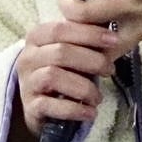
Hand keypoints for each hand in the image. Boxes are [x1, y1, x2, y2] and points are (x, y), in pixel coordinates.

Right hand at [13, 20, 124, 139]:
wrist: (39, 106)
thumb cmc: (61, 72)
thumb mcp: (69, 51)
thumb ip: (84, 40)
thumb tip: (112, 34)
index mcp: (37, 38)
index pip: (61, 29)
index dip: (89, 34)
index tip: (114, 40)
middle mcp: (28, 58)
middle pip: (60, 52)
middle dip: (92, 60)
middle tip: (109, 70)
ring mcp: (27, 82)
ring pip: (54, 77)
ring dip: (83, 87)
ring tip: (98, 97)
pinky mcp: (30, 106)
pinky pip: (51, 105)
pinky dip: (74, 109)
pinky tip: (90, 112)